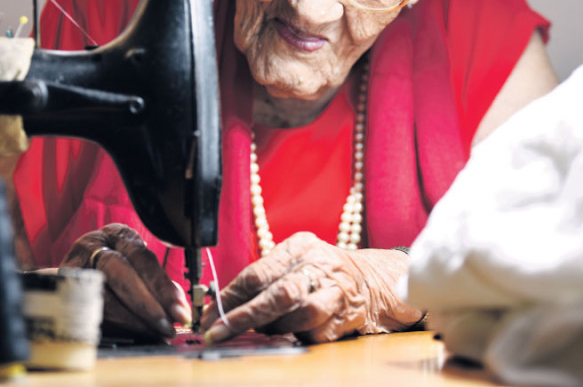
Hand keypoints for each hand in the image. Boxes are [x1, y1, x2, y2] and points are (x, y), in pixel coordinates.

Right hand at [62, 223, 190, 340]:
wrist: (75, 276)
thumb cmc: (115, 270)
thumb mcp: (136, 266)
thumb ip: (157, 283)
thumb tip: (177, 306)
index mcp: (116, 234)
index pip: (141, 257)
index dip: (162, 285)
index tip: (179, 309)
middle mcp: (92, 245)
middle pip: (119, 272)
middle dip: (147, 304)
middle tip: (166, 326)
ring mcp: (72, 266)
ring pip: (101, 294)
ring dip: (131, 319)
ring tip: (151, 332)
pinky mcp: (62, 290)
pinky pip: (88, 311)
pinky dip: (113, 325)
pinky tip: (130, 333)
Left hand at [201, 232, 422, 343]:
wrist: (373, 280)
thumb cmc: (320, 270)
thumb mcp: (293, 260)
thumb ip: (263, 278)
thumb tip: (222, 306)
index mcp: (299, 247)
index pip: (257, 272)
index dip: (230, 297)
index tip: (209, 314)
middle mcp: (319, 265)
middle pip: (278, 294)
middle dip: (245, 317)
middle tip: (218, 332)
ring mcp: (337, 291)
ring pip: (299, 314)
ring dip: (275, 328)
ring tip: (264, 329)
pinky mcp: (348, 316)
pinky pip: (315, 332)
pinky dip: (298, 335)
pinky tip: (292, 332)